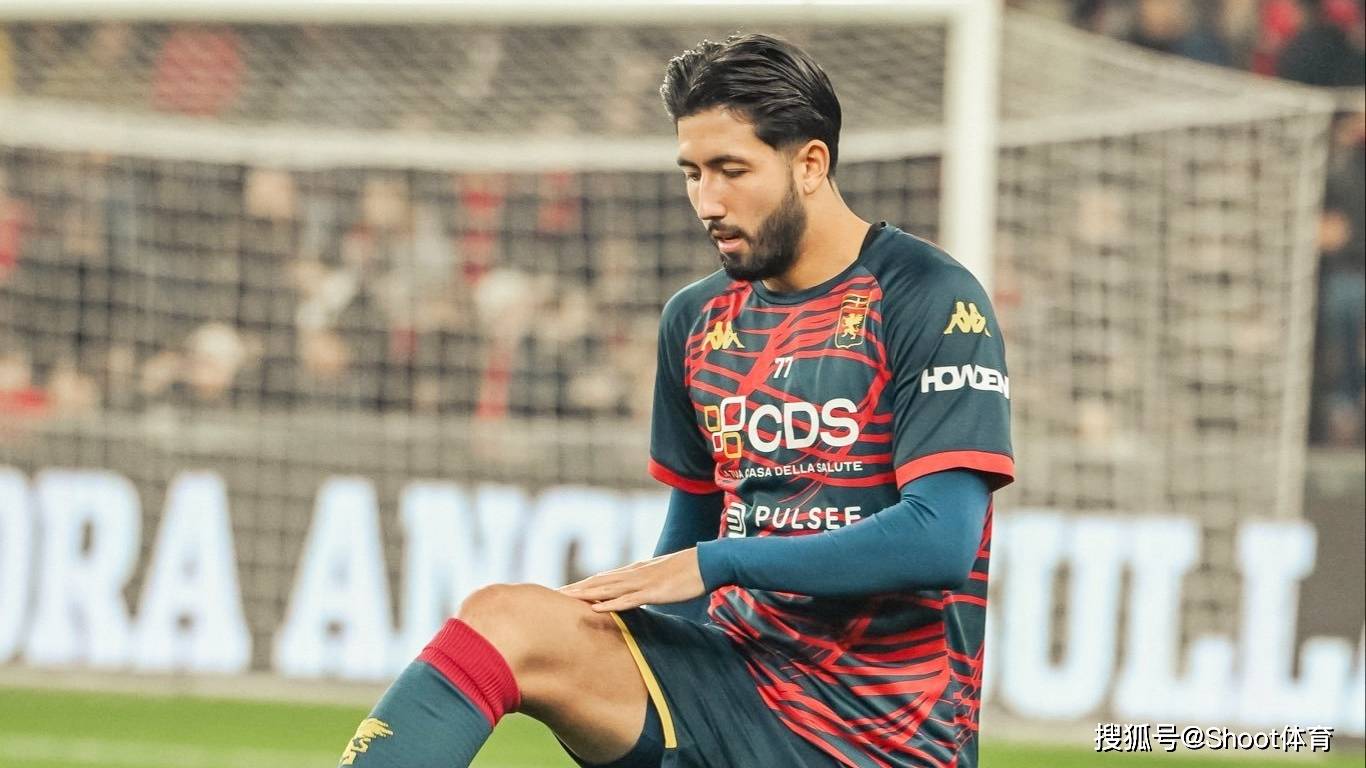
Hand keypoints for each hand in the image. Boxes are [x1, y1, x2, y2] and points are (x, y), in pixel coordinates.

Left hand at [559, 548, 704, 612]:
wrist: (708, 562)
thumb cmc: (689, 571)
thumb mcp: (663, 578)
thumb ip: (648, 584)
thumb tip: (637, 592)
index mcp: (635, 571)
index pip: (603, 579)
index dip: (583, 585)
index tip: (564, 591)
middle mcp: (634, 574)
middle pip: (598, 582)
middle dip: (576, 589)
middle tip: (553, 596)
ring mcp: (642, 582)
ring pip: (607, 589)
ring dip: (585, 595)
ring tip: (565, 599)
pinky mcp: (653, 592)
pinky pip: (628, 600)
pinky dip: (610, 604)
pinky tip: (595, 608)